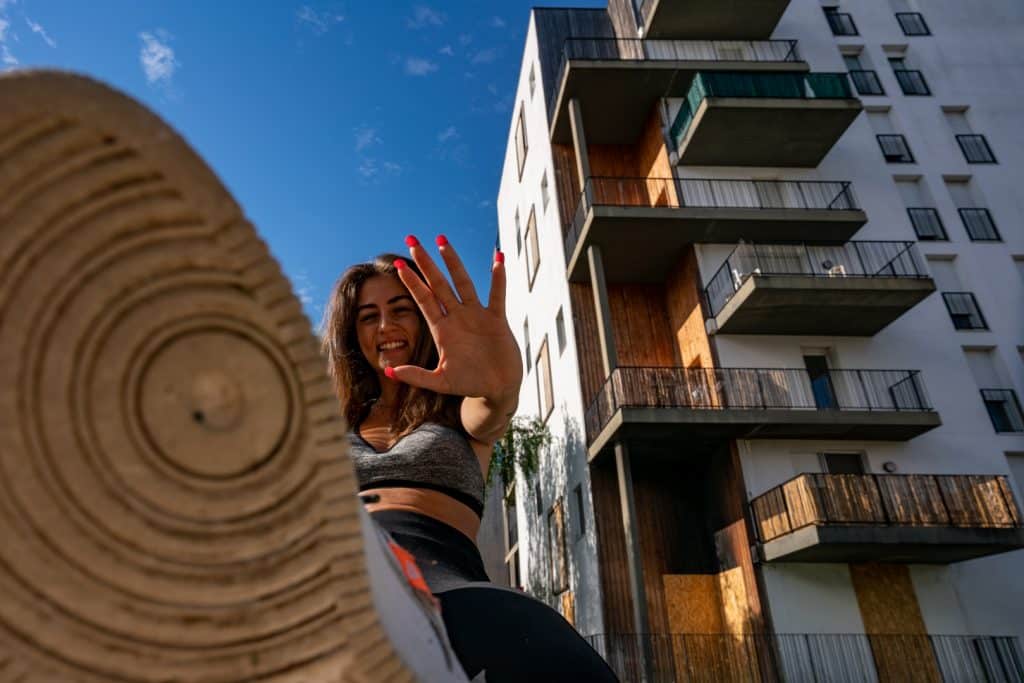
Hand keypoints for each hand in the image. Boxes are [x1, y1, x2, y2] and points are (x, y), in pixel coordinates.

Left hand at [389, 235, 522, 402]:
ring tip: (442, 241)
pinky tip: (498, 258)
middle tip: (411, 240)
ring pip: (463, 283)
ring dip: (453, 262)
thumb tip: (388, 372)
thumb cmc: (469, 384)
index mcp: (442, 330)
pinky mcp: (497, 319)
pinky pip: (497, 295)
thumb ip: (417, 376)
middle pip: (438, 284)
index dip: (411, 282)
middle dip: (425, 263)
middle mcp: (457, 318)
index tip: (396, 264)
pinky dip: (498, 278)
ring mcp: (477, 316)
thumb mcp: (441, 381)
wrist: (497, 389)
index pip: (423, 300)